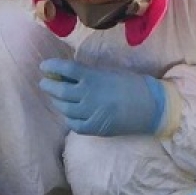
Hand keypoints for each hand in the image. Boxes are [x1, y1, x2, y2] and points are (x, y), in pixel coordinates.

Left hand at [38, 58, 167, 136]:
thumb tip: (70, 74)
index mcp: (92, 78)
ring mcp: (89, 113)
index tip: (44, 66)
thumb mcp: (110, 73)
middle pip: (59, 90)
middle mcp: (87, 95)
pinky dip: (68, 118)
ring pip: (64, 108)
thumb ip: (90, 74)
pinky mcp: (93, 128)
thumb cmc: (133, 85)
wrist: (151, 108)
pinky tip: (70, 114)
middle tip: (44, 82)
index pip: (65, 70)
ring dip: (57, 102)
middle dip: (48, 86)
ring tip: (56, 97)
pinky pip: (73, 124)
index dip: (51, 67)